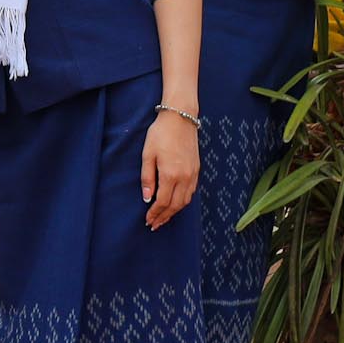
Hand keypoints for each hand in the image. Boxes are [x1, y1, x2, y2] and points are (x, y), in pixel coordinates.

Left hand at [141, 111, 198, 229]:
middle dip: (164, 217)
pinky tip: (176, 203)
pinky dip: (183, 201)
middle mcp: (184, 177)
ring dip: (174, 211)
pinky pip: (191, 191)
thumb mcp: (147, 154)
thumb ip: (147, 178)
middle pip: (175, 205)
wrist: (180, 117)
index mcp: (170, 175)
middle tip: (154, 225)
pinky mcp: (197, 169)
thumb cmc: (160, 134)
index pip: (163, 202)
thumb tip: (147, 197)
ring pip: (185, 201)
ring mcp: (193, 174)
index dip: (155, 213)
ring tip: (164, 217)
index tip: (148, 220)